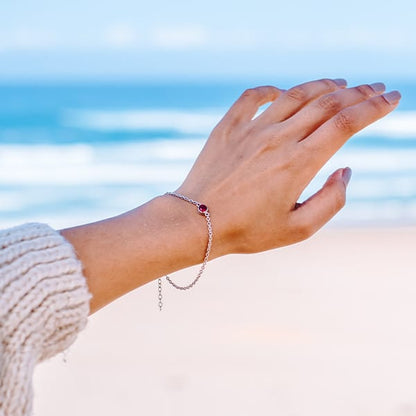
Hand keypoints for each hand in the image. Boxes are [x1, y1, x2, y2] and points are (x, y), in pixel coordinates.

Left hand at [176, 79, 400, 253]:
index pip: (346, 123)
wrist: (196, 223)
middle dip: (358, 93)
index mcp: (299, 163)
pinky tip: (283, 93)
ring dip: (323, 86)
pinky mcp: (228, 127)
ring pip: (295, 95)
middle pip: (327, 103)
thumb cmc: (247, 231)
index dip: (374, 108)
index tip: (392, 98)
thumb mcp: (298, 229)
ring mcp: (251, 130)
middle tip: (375, 89)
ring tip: (341, 84)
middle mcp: (278, 139)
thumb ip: (331, 201)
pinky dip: (272, 90)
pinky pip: (253, 97)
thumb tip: (345, 170)